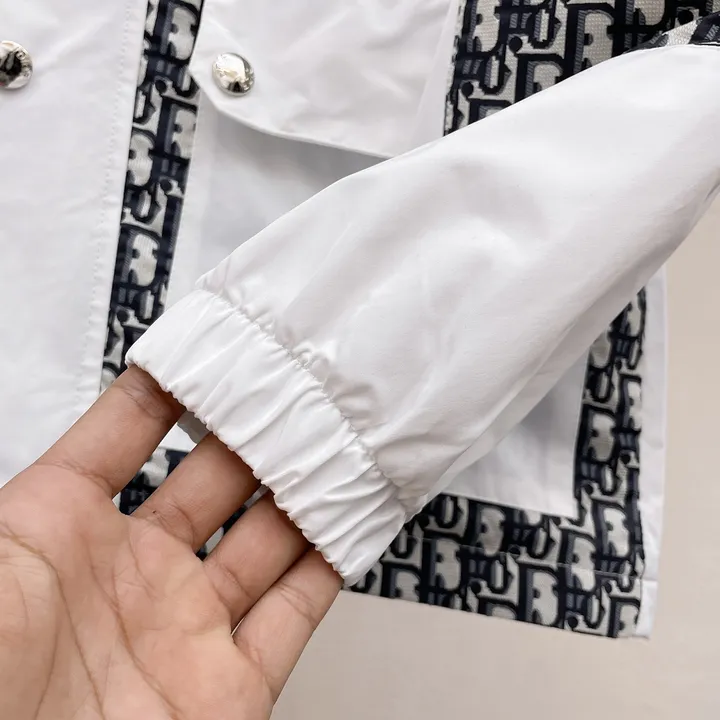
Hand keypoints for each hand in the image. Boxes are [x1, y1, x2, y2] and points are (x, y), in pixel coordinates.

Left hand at [0, 367, 340, 719]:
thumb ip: (58, 471)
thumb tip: (122, 389)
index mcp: (59, 530)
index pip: (128, 434)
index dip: (174, 389)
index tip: (219, 346)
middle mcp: (132, 575)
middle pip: (216, 480)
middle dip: (259, 430)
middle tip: (300, 383)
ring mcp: (185, 629)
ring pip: (267, 540)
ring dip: (305, 487)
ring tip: (340, 434)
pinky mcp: (232, 691)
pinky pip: (298, 613)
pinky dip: (333, 564)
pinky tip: (352, 515)